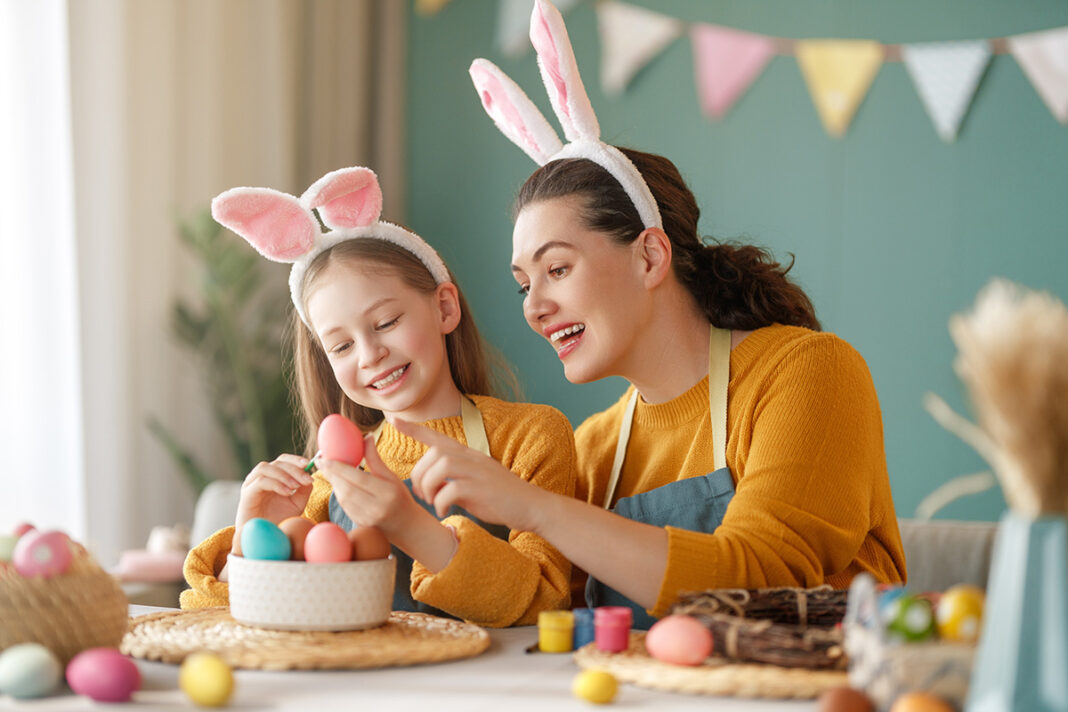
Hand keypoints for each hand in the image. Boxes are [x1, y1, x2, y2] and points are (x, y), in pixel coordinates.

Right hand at [233, 454, 314, 537]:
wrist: (263, 538)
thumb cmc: (278, 519)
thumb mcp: (297, 503)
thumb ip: (304, 489)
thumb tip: (309, 476)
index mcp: (272, 477)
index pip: (282, 460)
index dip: (295, 460)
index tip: (308, 464)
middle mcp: (260, 477)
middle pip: (276, 463)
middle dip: (294, 469)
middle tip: (307, 479)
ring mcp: (251, 484)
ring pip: (266, 468)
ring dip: (284, 475)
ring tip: (296, 487)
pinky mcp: (247, 494)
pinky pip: (261, 481)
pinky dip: (276, 484)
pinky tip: (287, 492)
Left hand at [318, 435, 420, 538]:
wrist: (408, 526)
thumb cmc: (400, 497)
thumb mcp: (391, 476)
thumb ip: (375, 458)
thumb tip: (366, 436)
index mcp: (387, 492)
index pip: (358, 478)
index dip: (339, 468)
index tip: (325, 458)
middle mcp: (377, 507)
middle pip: (347, 489)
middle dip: (331, 475)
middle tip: (321, 462)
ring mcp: (368, 518)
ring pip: (343, 499)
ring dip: (334, 484)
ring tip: (328, 471)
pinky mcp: (361, 524)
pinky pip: (345, 507)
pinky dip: (339, 494)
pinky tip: (337, 485)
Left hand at [395, 418, 544, 531]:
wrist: (532, 506)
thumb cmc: (501, 497)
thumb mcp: (475, 481)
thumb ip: (454, 478)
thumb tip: (433, 484)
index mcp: (468, 455)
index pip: (437, 436)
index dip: (414, 428)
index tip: (393, 419)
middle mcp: (471, 458)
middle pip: (432, 455)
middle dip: (419, 475)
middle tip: (422, 494)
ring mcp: (477, 472)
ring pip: (439, 468)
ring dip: (428, 487)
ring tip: (433, 502)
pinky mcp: (481, 489)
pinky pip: (450, 490)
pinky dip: (441, 503)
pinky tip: (444, 512)